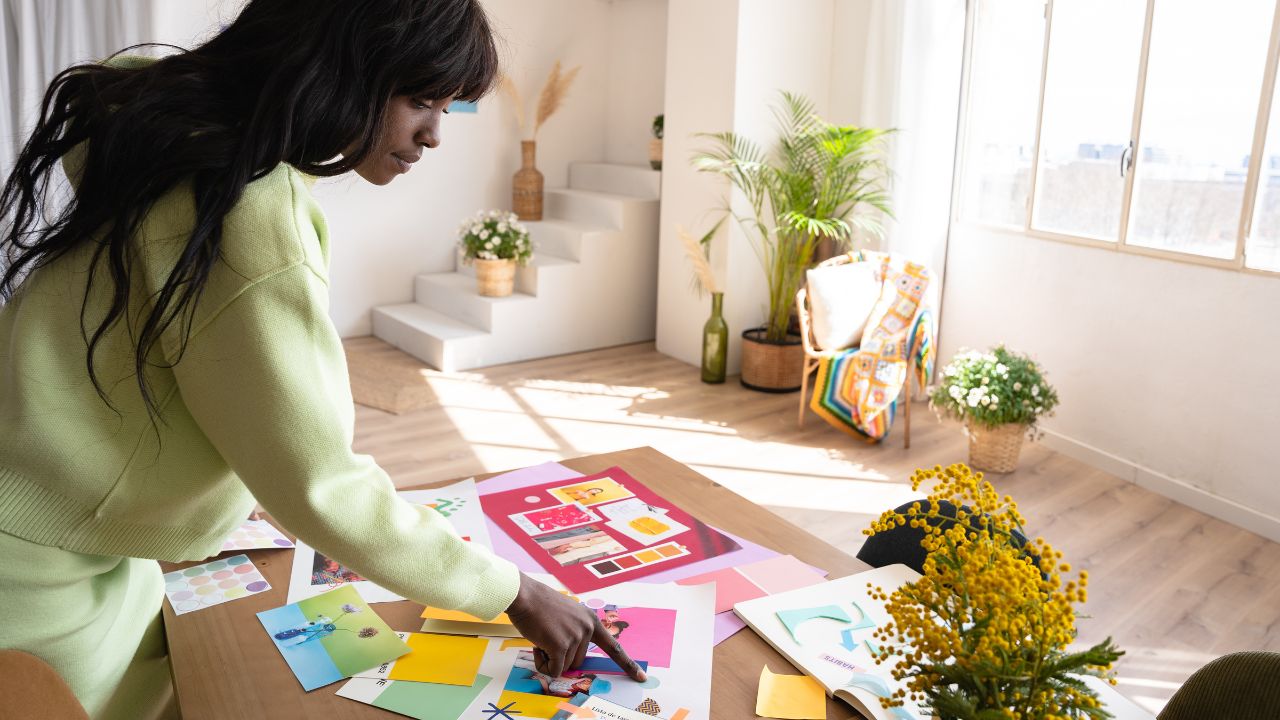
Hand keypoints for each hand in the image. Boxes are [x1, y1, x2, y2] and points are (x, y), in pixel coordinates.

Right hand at [505, 573, 646, 681]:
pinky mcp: (561, 645)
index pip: (614, 647)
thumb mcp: (566, 616)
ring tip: (541, 637)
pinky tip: (537, 645)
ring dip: (549, 659)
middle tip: (547, 637)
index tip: (642, 677)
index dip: (628, 664)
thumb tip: (571, 661)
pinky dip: (542, 664)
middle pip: (578, 662)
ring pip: (564, 666)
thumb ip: (574, 634)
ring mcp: (576, 636)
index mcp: (590, 620)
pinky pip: (553, 670)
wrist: (524, 595)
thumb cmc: (539, 605)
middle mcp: (588, 628)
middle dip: (560, 656)